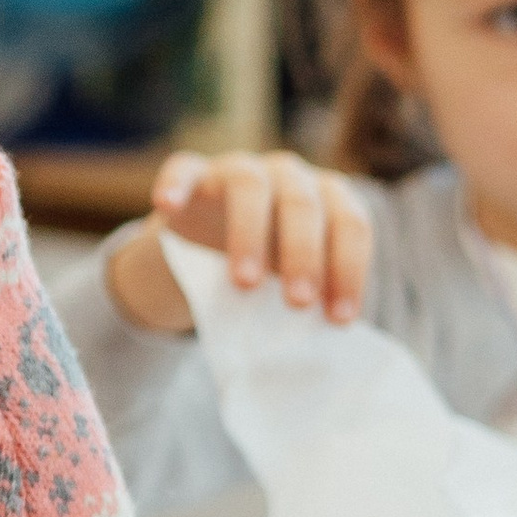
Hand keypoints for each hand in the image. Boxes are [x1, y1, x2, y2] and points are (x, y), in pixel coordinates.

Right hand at [106, 149, 374, 335]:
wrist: (207, 247)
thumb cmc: (266, 270)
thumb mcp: (290, 283)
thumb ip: (308, 299)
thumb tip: (324, 348)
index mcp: (328, 199)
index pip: (350, 226)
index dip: (348, 270)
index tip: (338, 319)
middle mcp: (290, 176)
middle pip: (303, 205)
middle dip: (303, 254)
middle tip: (297, 303)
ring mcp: (239, 168)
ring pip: (248, 185)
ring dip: (249, 233)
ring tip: (244, 284)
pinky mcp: (193, 172)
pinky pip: (183, 169)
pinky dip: (175, 184)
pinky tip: (166, 205)